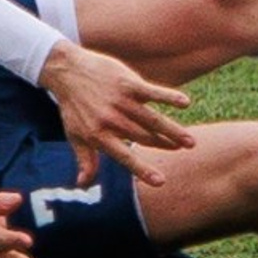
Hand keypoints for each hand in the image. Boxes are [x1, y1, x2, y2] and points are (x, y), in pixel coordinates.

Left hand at [39, 42, 194, 187]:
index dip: (143, 169)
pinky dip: (169, 97)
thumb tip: (83, 185)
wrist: (67, 72)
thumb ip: (85, 160)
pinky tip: (185, 103)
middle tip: (182, 148)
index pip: (125, 156)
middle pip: (146, 137)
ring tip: (190, 142)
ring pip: (153, 120)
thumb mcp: (75, 135)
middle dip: (165, 145)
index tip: (160, 181)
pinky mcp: (128, 83)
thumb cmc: (73, 107)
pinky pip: (153, 92)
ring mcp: (122, 101)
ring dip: (173, 131)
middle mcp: (112, 120)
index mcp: (99, 135)